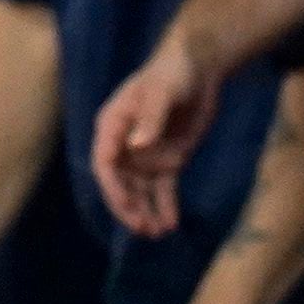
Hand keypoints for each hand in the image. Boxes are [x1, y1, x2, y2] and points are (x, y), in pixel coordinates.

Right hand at [90, 38, 220, 238]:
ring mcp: (146, 156)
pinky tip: (171, 224)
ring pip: (141, 192)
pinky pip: (164, 189)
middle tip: (142, 228)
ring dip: (146, 213)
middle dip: (129, 207)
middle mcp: (125, 146)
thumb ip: (151, 117)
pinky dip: (166, 206)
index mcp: (113, 127)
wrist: (197, 70)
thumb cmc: (172, 73)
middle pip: (121, 183)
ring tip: (156, 233)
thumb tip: (137, 145)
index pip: (105, 162)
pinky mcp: (168, 161)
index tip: (126, 204)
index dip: (113, 186)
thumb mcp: (162, 91)